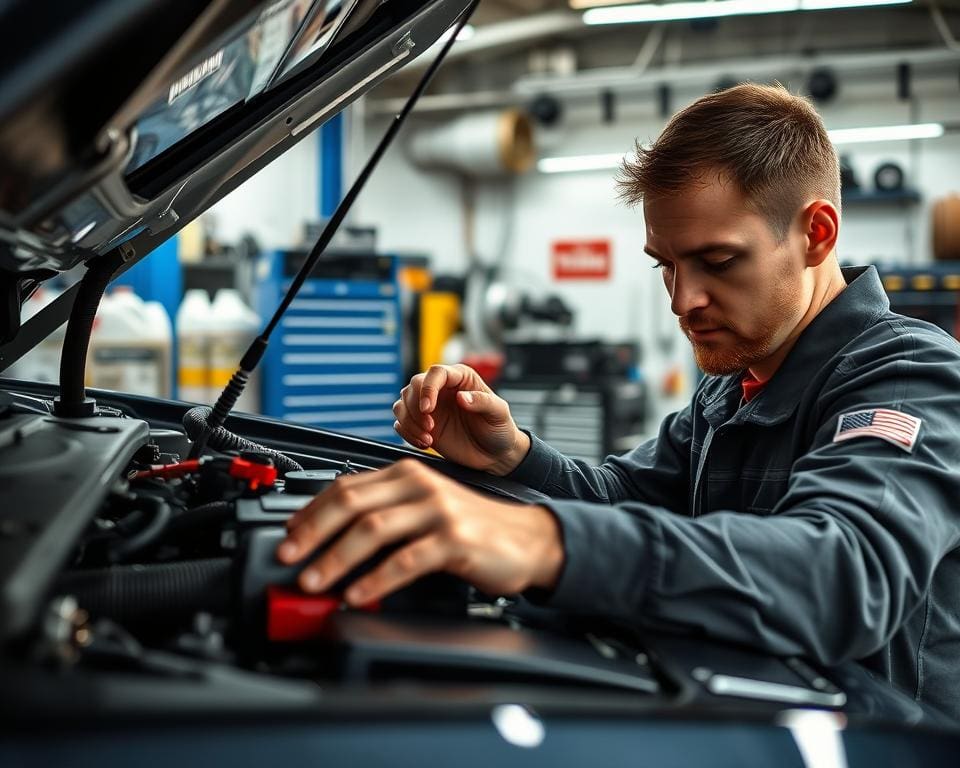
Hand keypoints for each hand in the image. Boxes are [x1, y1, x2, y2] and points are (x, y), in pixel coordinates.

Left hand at [276, 459, 563, 604]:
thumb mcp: (424, 509)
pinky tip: (357, 594)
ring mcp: (438, 511)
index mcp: (405, 474)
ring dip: (336, 558)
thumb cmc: (472, 528)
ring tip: (313, 581)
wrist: (528, 539)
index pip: (344, 487)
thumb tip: (331, 538)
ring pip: (373, 530)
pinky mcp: (455, 540)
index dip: (310, 512)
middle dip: (311, 533)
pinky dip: (375, 579)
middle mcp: (419, 485)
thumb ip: (385, 514)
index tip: (286, 535)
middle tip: (287, 557)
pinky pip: (406, 560)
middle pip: (351, 504)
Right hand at [393, 364, 529, 475]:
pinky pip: (401, 423)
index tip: (428, 409)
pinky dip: (407, 433)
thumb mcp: (499, 413)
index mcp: (461, 378)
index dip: (428, 389)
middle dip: (415, 408)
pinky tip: (424, 443)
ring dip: (409, 422)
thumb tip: (461, 397)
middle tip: (430, 428)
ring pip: (402, 404)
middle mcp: (442, 389)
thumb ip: (483, 401)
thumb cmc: (499, 429)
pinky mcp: (422, 425)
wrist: (495, 455)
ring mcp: (430, 408)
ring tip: (427, 439)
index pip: (436, 372)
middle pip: (414, 386)